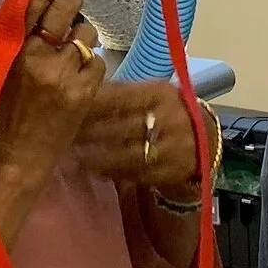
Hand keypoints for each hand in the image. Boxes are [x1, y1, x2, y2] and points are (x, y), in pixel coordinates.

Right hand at [0, 0, 106, 191]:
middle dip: (69, 2)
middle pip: (68, 5)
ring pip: (87, 30)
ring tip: (69, 49)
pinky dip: (89, 64)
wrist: (10, 158)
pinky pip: (97, 60)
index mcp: (10, 46)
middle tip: (65, 12)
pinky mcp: (84, 94)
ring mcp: (64, 75)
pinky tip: (75, 75)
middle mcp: (38, 55)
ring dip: (81, 35)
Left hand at [68, 82, 214, 195]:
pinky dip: (111, 173)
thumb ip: (121, 94)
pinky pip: (135, 174)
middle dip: (87, 132)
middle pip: (119, 127)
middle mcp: (168, 119)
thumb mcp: (152, 94)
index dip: (91, 104)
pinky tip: (92, 170)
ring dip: (95, 157)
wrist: (207, 140)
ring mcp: (171, 148)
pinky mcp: (170, 172)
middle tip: (61, 134)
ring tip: (70, 156)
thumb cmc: (169, 111)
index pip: (119, 97)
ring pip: (125, 154)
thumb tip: (81, 94)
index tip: (65, 107)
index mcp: (161, 93)